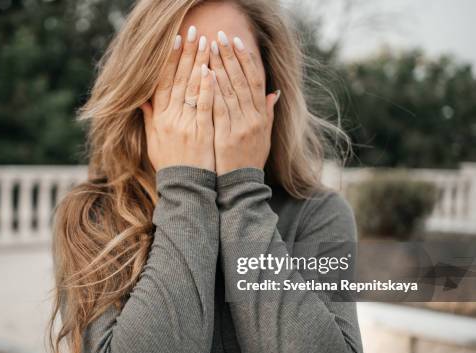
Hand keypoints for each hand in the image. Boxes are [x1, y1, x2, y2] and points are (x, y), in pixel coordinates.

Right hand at [140, 26, 214, 172]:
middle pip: (178, 80)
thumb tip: (143, 99)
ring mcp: (187, 125)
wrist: (184, 187)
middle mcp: (171, 118)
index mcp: (160, 118)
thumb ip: (150, 118)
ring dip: (199, 63)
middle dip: (186, 54)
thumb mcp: (154, 141)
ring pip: (192, 89)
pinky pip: (204, 107)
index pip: (163, 82)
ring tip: (206, 42)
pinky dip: (207, 88)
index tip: (175, 41)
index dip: (169, 60)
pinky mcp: (202, 133)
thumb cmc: (170, 164)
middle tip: (193, 32)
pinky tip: (212, 71)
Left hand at [209, 31, 280, 174]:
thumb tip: (274, 94)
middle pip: (242, 81)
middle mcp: (253, 118)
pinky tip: (206, 75)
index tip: (237, 43)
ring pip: (231, 91)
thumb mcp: (264, 137)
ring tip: (210, 48)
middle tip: (220, 37)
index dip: (246, 60)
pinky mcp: (227, 136)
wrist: (241, 186)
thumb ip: (268, 114)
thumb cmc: (249, 161)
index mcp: (262, 116)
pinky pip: (220, 109)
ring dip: (220, 68)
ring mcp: (241, 127)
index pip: (255, 81)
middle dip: (231, 57)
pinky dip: (214, 91)